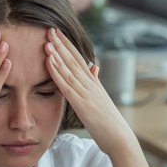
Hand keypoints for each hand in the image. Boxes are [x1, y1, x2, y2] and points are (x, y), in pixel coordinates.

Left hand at [44, 28, 147, 166]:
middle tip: (49, 28)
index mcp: (94, 83)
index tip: (58, 33)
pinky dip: (57, 71)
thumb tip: (94, 66)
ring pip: (69, 69)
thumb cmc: (110, 123)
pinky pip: (66, 84)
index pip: (79, 59)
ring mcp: (87, 93)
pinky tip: (48, 61)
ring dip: (57, 53)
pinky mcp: (82, 104)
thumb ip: (95, 82)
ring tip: (47, 39)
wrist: (120, 138)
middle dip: (61, 44)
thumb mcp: (101, 99)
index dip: (68, 45)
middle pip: (74, 59)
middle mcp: (90, 84)